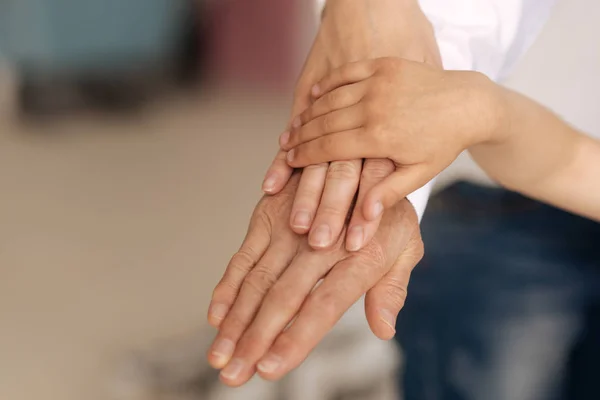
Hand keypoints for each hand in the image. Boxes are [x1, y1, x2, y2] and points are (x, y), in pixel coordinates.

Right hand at [207, 173, 422, 386]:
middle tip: (233, 375)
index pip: (324, 304)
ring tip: (219, 356)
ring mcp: (290, 227)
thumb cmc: (388, 210)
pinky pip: (244, 254)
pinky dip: (227, 286)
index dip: (296, 337)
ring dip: (234, 321)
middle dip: (254, 339)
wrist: (362, 150)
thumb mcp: (405, 245)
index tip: (270, 368)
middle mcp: (320, 243)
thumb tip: (384, 330)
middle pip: (283, 297)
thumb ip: (391, 287)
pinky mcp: (269, 214)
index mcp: (360, 255)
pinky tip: (215, 315)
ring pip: (257, 280)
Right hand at [262, 0, 440, 251]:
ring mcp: (379, 83)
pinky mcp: (384, 65)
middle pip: (324, 122)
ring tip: (294, 125)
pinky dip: (327, 85)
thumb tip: (363, 217)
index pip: (330, 146)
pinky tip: (313, 95)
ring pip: (330, 99)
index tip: (290, 160)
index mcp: (381, 137)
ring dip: (308, 113)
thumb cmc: (443, 143)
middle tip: (286, 144)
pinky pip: (346, 74)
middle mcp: (375, 107)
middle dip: (301, 135)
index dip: (306, 154)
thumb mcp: (419, 173)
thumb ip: (388, 193)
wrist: (468, 103)